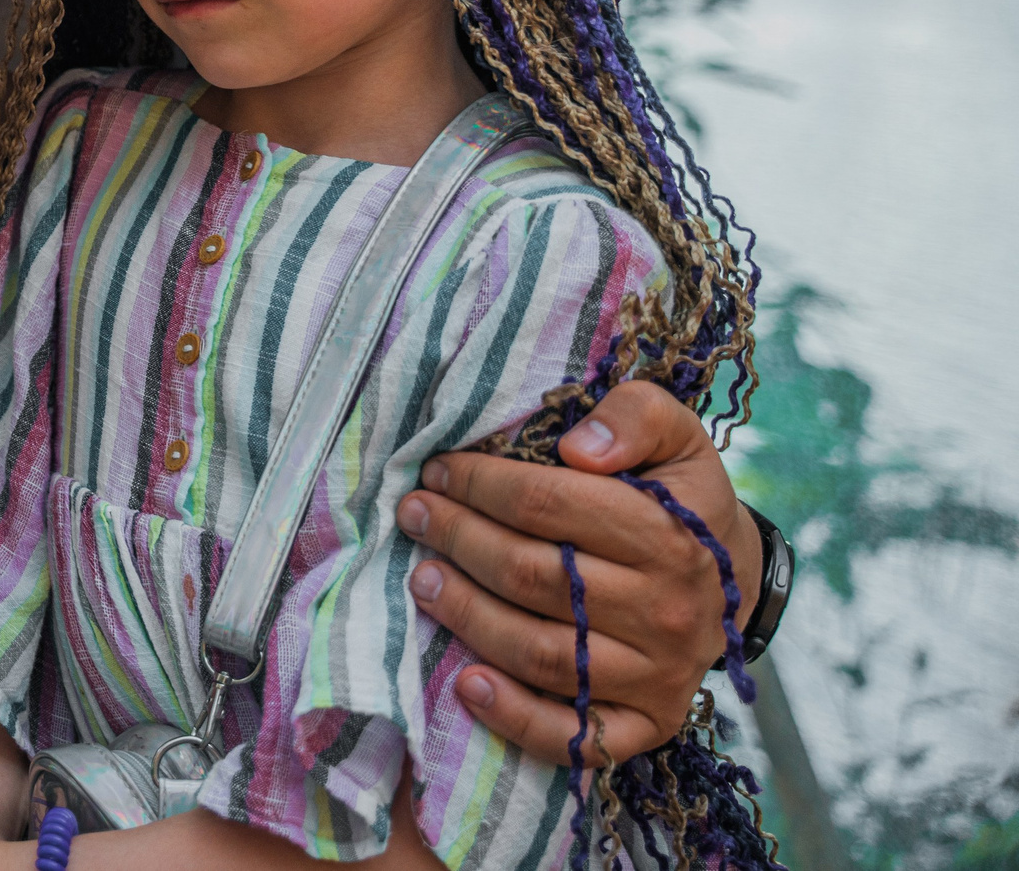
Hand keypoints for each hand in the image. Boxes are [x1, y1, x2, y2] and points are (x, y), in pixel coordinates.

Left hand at [397, 380, 759, 765]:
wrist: (737, 581)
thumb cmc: (681, 499)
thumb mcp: (676, 436)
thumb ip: (637, 416)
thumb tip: (579, 449)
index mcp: (671, 536)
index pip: (548, 506)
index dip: (480, 484)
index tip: (438, 471)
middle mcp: (667, 613)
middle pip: (532, 578)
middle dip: (458, 540)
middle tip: (414, 515)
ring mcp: (657, 676)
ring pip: (539, 653)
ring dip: (465, 616)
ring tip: (419, 578)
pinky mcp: (646, 723)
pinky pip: (573, 735)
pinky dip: (514, 718)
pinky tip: (465, 683)